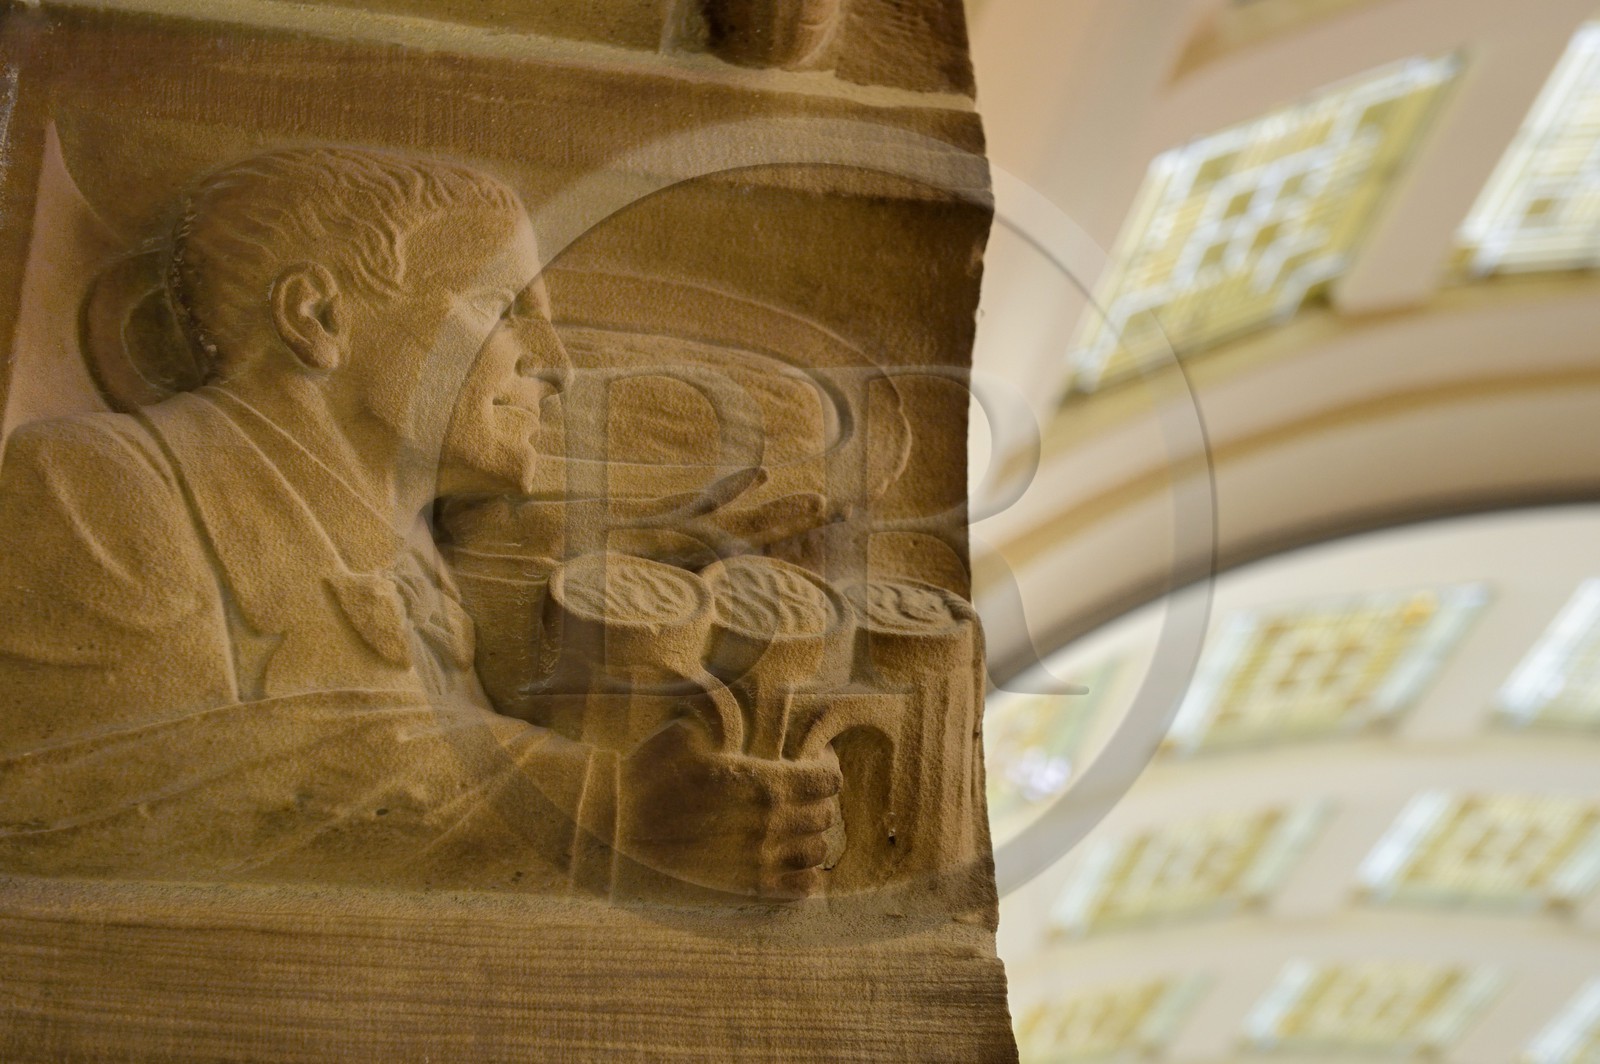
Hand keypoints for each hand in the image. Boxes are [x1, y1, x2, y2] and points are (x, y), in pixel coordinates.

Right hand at [619, 720, 841, 899]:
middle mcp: (766, 823)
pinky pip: (801, 889)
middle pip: (823, 816)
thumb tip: (728, 724)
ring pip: (817, 852)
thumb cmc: (639, 782)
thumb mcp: (677, 736)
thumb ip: (713, 724)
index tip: (817, 767)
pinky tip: (786, 865)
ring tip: (794, 832)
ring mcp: (758, 861)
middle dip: (818, 804)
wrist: (608, 837)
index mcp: (757, 781)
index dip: (826, 771)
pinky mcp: (746, 892)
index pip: (824, 780)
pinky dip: (803, 877)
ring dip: (811, 840)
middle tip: (802, 798)